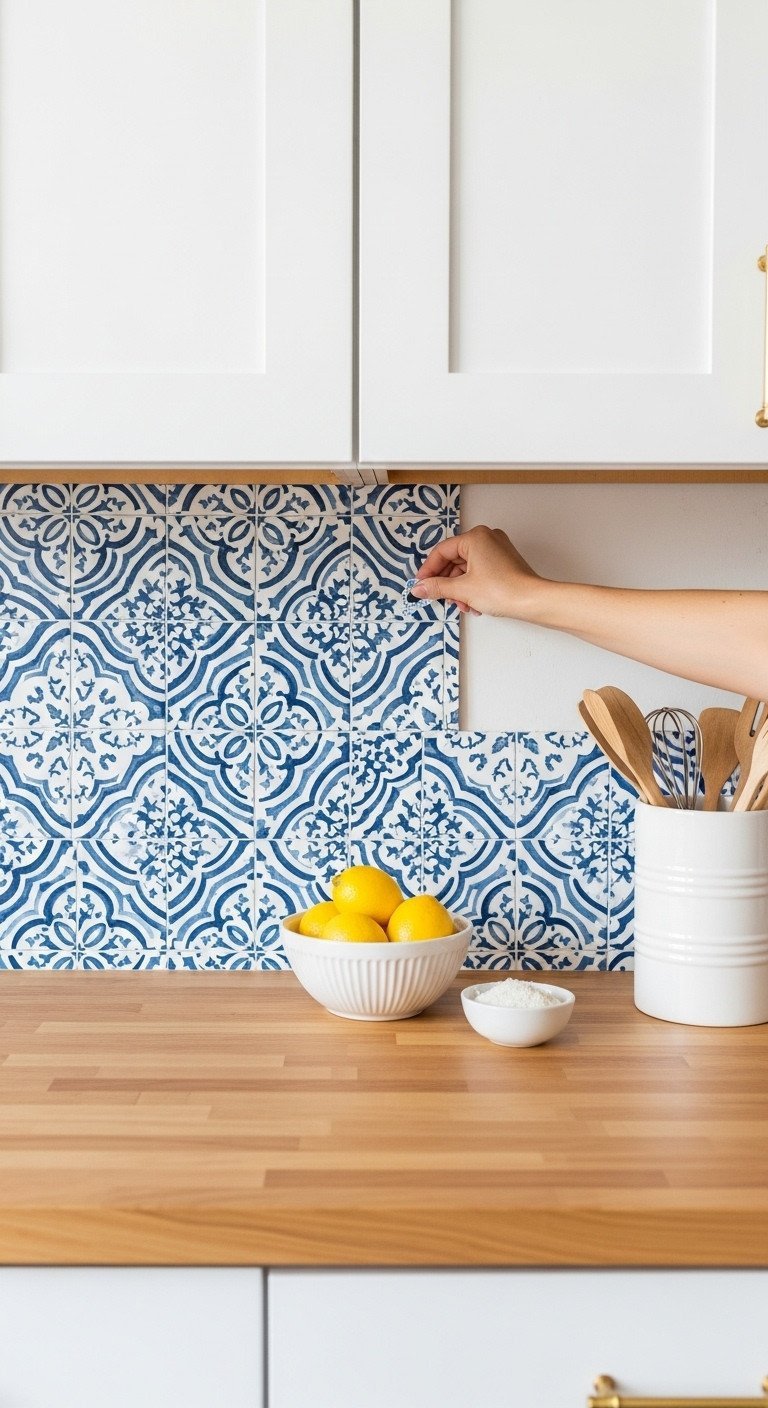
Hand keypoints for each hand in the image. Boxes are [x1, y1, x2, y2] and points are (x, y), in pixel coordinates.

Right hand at [411, 525, 542, 616]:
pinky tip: (473, 604)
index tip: (420, 585)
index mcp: (475, 537)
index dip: (428, 570)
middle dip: (447, 583)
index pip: (442, 551)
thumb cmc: (501, 590)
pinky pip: (480, 571)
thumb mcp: (462, 589)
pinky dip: (473, 587)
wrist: (532, 601)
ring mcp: (497, 549)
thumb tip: (418, 588)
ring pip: (467, 568)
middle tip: (439, 598)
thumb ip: (437, 587)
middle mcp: (487, 538)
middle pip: (455, 560)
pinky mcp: (504, 562)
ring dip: (460, 589)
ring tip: (461, 606)